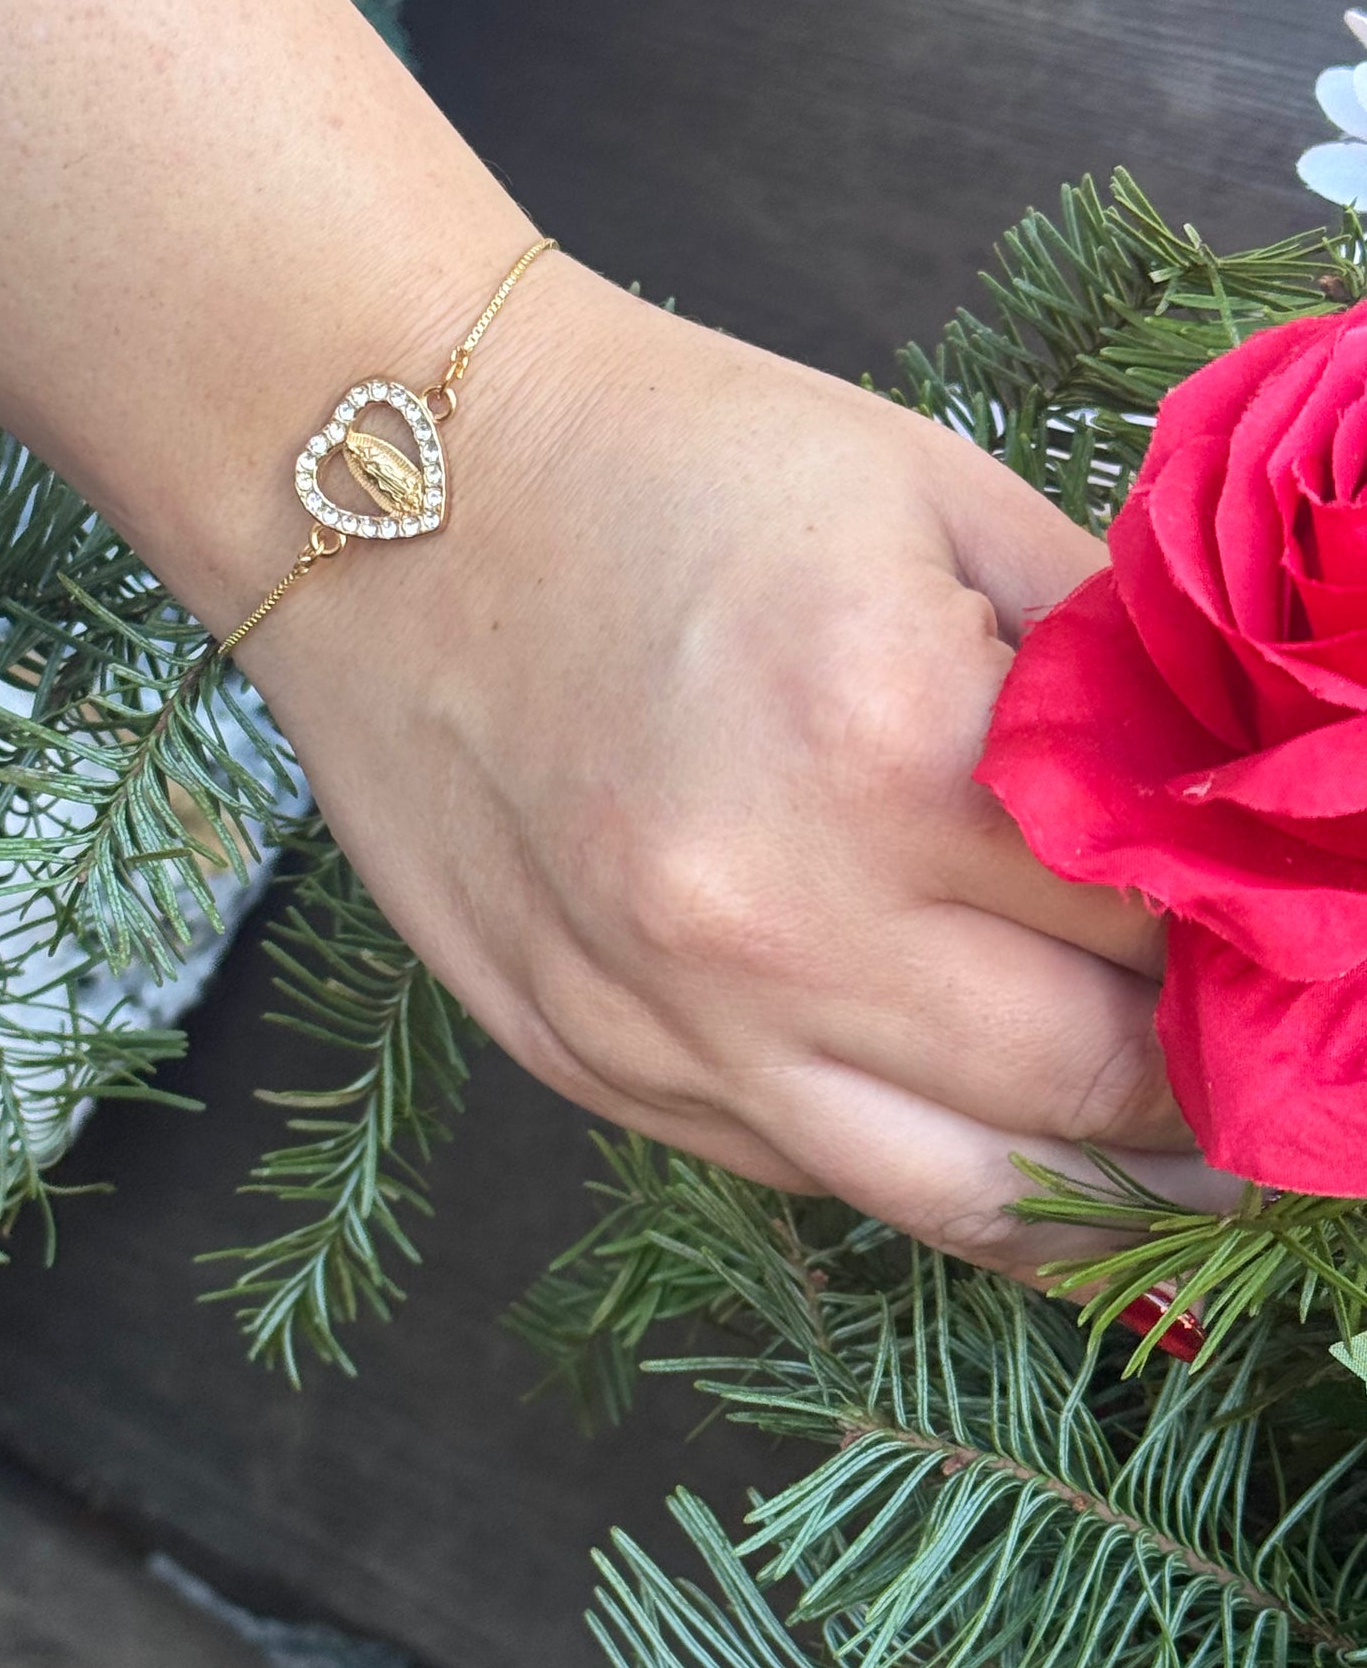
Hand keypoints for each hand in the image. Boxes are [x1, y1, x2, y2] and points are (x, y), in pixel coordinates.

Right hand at [243, 253, 1241, 1282]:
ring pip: (962, 1199)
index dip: (1263, 935)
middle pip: (1091, 1085)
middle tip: (1271, 1067)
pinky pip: (813, 1176)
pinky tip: (990, 1140)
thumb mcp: (931, 498)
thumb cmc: (670, 468)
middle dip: (1211, 1086)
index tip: (1307, 946)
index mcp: (888, 741)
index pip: (1163, 912)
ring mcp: (672, 1023)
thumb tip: (1236, 797)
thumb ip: (1106, 664)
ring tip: (1184, 1178)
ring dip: (1106, 1200)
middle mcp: (778, 922)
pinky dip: (929, 1170)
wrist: (392, 500)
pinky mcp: (596, 1069)